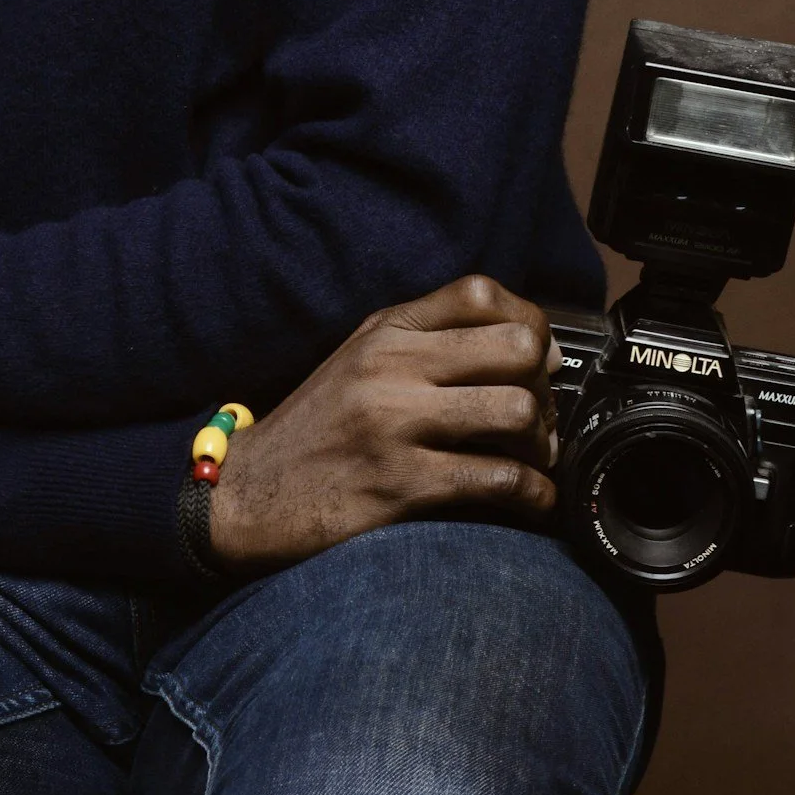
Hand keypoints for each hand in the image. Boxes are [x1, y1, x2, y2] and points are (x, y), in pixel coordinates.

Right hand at [209, 274, 560, 571]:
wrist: (248, 493)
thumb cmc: (317, 428)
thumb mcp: (363, 359)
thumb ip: (432, 341)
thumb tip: (536, 348)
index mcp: (385, 330)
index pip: (481, 293)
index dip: (530, 323)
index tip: (538, 359)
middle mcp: (391, 366)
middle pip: (516, 346)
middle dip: (545, 385)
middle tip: (543, 416)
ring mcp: (395, 424)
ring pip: (515, 410)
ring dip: (542, 442)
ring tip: (534, 458)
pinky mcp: (400, 486)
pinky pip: (497, 480)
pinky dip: (533, 494)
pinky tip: (532, 501)